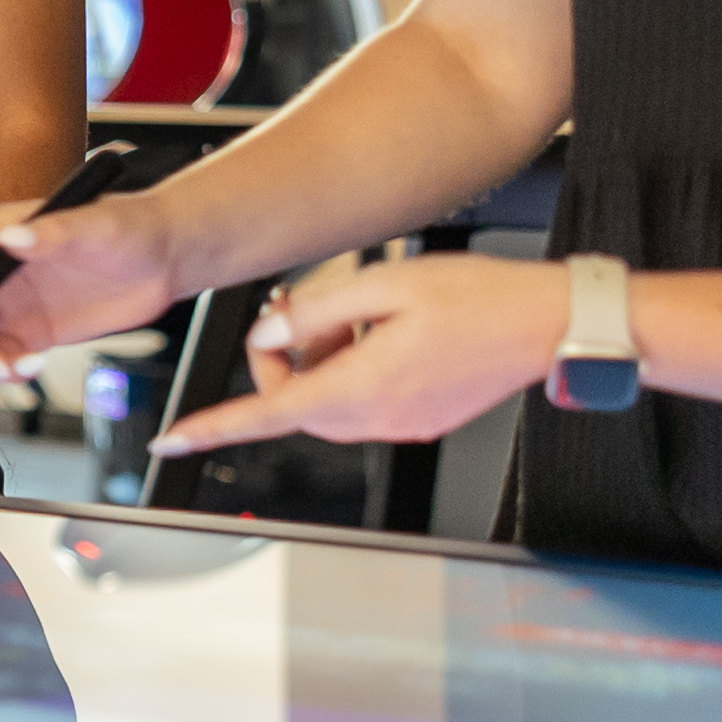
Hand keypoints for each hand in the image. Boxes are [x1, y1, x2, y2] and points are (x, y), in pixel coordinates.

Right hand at [0, 188, 203, 378]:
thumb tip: (12, 237)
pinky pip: (7, 355)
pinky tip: (26, 371)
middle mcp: (2, 269)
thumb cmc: (132, 226)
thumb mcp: (97, 225)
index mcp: (5, 231)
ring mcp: (17, 303)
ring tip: (4, 371)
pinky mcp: (36, 332)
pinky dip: (7, 369)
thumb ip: (54, 232)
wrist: (166, 258)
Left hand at [148, 250, 560, 456]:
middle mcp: (379, 417)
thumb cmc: (481, 298)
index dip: (213, 426)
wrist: (548, 324)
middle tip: (301, 311)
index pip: (267, 413)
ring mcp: (402, 425)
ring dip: (319, 366)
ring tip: (357, 318)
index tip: (173, 438)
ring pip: (325, 405)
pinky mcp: (420, 421)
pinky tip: (382, 337)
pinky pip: (360, 407)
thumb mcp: (384, 284)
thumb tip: (272, 331)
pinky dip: (351, 374)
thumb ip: (316, 311)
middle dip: (282, 362)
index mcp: (363, 385)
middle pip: (293, 403)